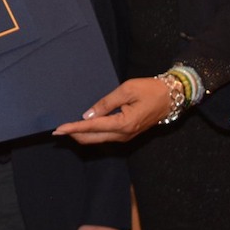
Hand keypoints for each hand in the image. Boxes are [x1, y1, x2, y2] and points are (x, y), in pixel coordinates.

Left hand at [52, 77, 174, 143]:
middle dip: (74, 135)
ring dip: (82, 135)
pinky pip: (105, 137)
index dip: (73, 128)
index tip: (58, 130)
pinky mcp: (127, 134)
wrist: (172, 97)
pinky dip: (92, 134)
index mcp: (124, 124)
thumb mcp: (126, 90)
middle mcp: (124, 134)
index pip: (92, 127)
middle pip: (92, 138)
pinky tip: (83, 128)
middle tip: (57, 131)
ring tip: (66, 129)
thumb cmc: (150, 90)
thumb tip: (88, 115)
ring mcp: (126, 136)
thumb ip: (106, 103)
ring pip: (98, 140)